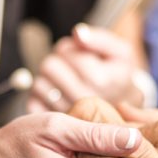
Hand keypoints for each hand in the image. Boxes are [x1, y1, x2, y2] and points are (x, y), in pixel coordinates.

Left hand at [27, 24, 144, 112]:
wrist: (124, 110)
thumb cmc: (118, 76)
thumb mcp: (120, 53)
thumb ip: (99, 39)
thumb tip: (78, 34)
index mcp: (100, 80)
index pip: (66, 53)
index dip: (69, 48)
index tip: (80, 54)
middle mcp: (83, 100)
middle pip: (49, 67)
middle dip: (57, 61)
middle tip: (69, 66)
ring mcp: (68, 115)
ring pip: (39, 84)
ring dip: (48, 79)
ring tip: (64, 81)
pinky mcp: (56, 124)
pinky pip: (33, 103)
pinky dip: (41, 96)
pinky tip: (57, 95)